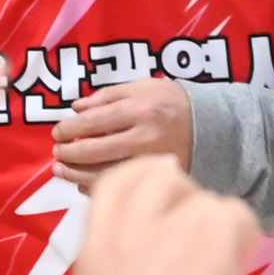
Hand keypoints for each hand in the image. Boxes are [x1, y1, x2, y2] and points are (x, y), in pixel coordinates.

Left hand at [52, 75, 193, 183]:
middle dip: (70, 154)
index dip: (70, 129)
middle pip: (96, 151)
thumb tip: (76, 107)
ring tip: (62, 171)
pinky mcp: (158, 180)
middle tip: (57, 153)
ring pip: (106, 174)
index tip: (57, 132)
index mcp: (141, 110)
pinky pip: (122, 187)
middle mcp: (147, 137)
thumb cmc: (173, 102)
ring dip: (77, 175)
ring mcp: (153, 163)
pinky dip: (98, 188)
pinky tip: (83, 184)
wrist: (216, 126)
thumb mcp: (144, 86)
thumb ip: (108, 95)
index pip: (94, 121)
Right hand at [67, 154, 260, 274]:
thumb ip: (121, 261)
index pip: (118, 181)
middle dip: (184, 195)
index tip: (162, 186)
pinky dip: (242, 236)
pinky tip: (235, 264)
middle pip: (162, 176)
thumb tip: (150, 248)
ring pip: (205, 199)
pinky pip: (235, 213)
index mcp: (97, 244)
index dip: (144, 175)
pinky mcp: (210, 238)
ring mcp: (172, 228)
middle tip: (198, 229)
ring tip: (219, 261)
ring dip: (216, 225)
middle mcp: (131, 226)